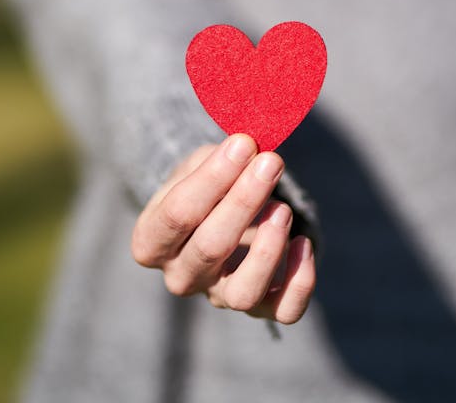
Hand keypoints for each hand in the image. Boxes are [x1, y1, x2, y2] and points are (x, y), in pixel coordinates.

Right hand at [131, 134, 315, 323]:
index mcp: (152, 241)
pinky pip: (283, 310)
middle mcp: (180, 276)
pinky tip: (303, 242)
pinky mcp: (258, 307)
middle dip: (244, 200)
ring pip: (243, 292)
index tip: (243, 144)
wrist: (217, 215)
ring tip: (283, 209)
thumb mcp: (197, 164)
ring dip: (267, 249)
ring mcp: (218, 296)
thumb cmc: (204, 185)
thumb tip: (247, 147)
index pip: (177, 214)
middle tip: (270, 161)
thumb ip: (217, 159)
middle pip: (210, 248)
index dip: (212, 178)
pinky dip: (299, 282)